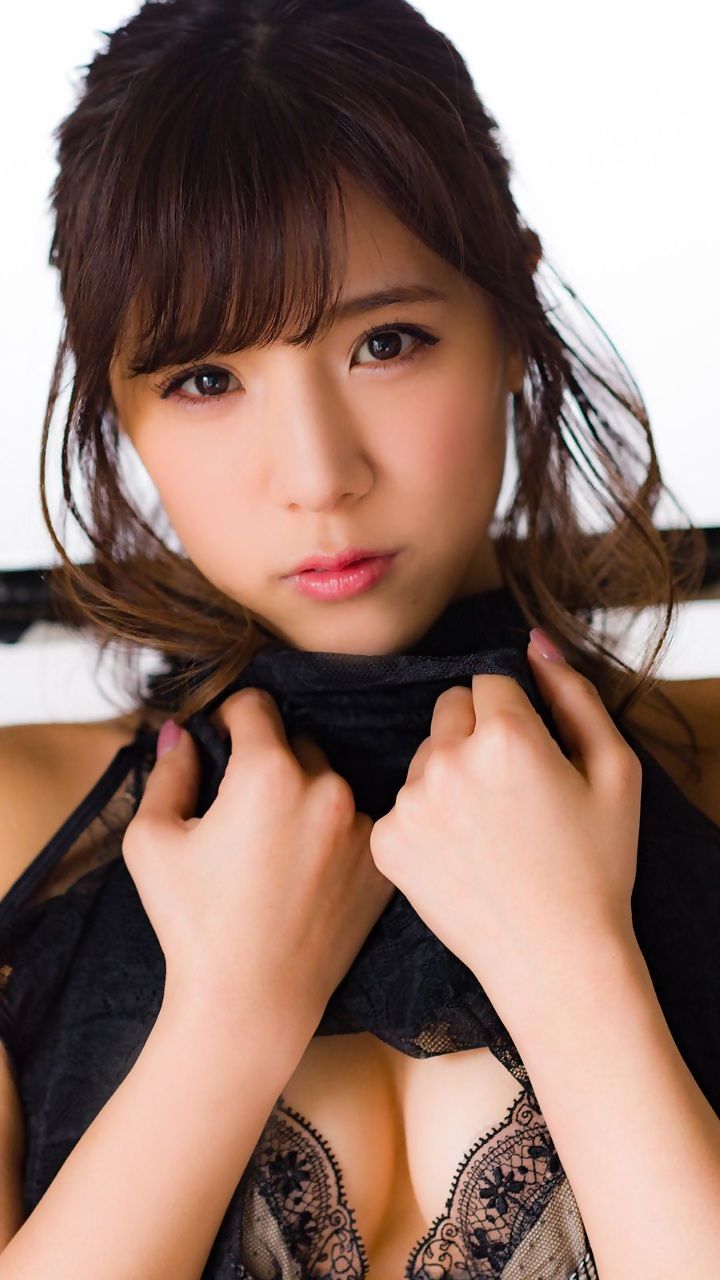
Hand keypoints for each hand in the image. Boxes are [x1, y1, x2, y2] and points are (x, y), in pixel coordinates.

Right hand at [122, 688, 394, 1024]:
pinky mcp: (381, 864)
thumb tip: (181, 733)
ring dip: (305, 796)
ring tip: (275, 848)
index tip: (220, 744)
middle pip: (297, 741)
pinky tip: (305, 873)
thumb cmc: (191, 923)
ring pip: (330, 784)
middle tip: (242, 808)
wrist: (249, 1003)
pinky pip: (357, 825)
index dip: (229, 718)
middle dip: (268, 760)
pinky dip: (334, 835)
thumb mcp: (153, 840)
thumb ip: (168, 771)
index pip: (256, 704)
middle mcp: (327, 789)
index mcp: (269, 773)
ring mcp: (362, 827)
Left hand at [368, 630, 642, 1027]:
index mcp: (508, 736)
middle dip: (477, 733)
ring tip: (487, 830)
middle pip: (449, 708)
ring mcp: (410, 802)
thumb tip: (535, 642)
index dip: (516, 715)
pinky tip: (460, 855)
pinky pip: (403, 801)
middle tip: (508, 792)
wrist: (555, 962)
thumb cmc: (596, 868)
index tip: (530, 757)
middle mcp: (448, 760)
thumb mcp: (615, 771)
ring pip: (424, 754)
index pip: (490, 679)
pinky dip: (426, 818)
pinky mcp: (387, 840)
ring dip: (448, 773)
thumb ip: (574, 693)